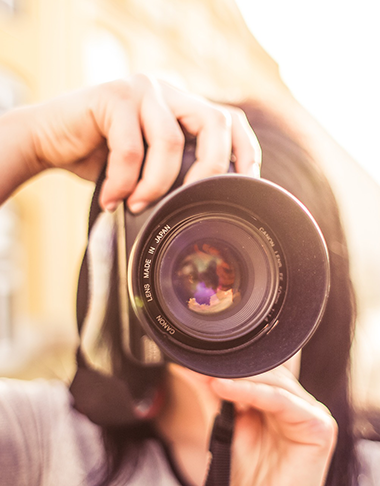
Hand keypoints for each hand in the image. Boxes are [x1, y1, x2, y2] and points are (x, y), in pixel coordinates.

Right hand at [9, 74, 260, 210]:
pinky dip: (124, 182)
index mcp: (182, 107)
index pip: (230, 120)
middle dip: (209, 170)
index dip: (246, 152)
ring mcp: (144, 89)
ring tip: (137, 205)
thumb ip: (176, 171)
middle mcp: (169, 92)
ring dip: (156, 185)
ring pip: (171, 142)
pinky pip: (132, 149)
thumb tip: (208, 204)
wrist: (51, 141)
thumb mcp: (148, 167)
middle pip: (215, 124)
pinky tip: (111, 199)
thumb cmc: (103, 158)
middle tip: (189, 202)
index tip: (244, 185)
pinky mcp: (115, 95)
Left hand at [210, 366, 336, 485]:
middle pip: (267, 373)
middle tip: (200, 365)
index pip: (260, 370)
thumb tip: (185, 365)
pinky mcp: (319, 427)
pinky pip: (279, 399)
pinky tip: (222, 386)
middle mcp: (301, 404)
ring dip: (238, 377)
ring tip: (209, 377)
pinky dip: (249, 391)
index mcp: (285, 401)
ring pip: (272, 382)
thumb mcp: (224, 422)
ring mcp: (314, 414)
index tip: (198, 360)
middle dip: (233, 369)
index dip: (231, 364)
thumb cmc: (246, 473)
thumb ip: (211, 392)